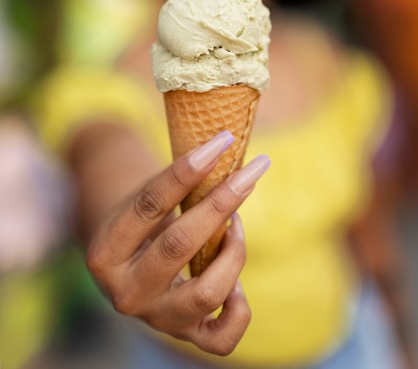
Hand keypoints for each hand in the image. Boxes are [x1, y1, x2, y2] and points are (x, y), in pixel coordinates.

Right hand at [87, 131, 269, 354]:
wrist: (129, 270)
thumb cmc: (141, 225)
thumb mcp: (141, 201)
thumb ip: (173, 186)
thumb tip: (223, 154)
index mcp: (106, 251)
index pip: (150, 204)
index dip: (187, 170)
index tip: (219, 143)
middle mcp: (126, 292)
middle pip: (179, 243)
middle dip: (221, 202)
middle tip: (250, 172)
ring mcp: (156, 318)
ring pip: (207, 291)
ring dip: (233, 251)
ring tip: (237, 226)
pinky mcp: (184, 336)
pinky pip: (222, 338)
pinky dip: (238, 308)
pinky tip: (236, 281)